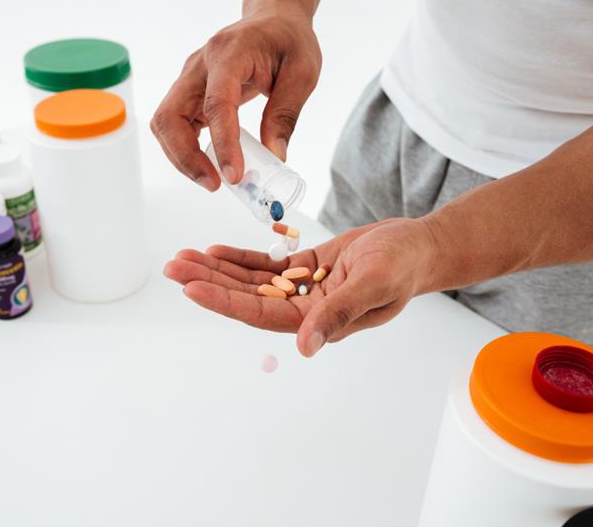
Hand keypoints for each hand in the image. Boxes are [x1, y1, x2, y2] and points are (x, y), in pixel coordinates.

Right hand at [150, 0, 321, 190]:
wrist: (274, 21)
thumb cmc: (287, 41)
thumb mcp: (302, 73)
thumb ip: (286, 114)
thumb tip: (274, 155)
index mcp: (229, 53)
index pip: (216, 103)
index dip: (222, 143)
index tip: (232, 174)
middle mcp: (200, 65)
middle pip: (171, 116)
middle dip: (186, 157)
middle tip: (215, 184)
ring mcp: (190, 79)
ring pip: (166, 124)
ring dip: (182, 157)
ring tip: (212, 180)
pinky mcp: (190, 93)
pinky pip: (175, 125)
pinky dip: (185, 150)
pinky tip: (208, 164)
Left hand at [163, 218, 437, 356]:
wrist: (420, 246)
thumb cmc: (405, 264)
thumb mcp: (375, 283)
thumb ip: (339, 313)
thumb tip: (306, 347)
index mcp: (320, 320)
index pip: (261, 314)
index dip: (224, 301)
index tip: (191, 286)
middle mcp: (306, 309)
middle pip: (247, 297)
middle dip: (209, 281)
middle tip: (173, 265)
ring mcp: (305, 288)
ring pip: (251, 281)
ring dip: (218, 269)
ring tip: (184, 256)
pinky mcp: (308, 269)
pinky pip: (267, 267)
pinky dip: (241, 258)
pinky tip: (216, 250)